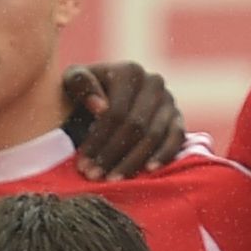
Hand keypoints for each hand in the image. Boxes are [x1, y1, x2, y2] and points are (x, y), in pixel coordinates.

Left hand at [59, 59, 183, 179]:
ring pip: (153, 135)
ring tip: (112, 179)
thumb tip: (101, 107)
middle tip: (94, 176)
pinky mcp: (178, 117)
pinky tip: (148, 171)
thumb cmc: (84, 91)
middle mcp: (154, 82)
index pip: (116, 112)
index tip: (82, 164)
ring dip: (132, 161)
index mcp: (129, 71)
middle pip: (135, 126)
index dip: (98, 140)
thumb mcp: (73, 81)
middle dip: (112, 154)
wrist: (105, 94)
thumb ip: (81, 85)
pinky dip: (164, 155)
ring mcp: (169, 100)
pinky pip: (177, 138)